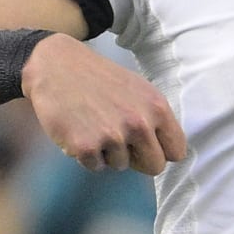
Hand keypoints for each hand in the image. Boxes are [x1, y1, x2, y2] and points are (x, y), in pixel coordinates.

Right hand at [23, 34, 186, 174]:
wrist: (57, 66)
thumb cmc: (100, 79)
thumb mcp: (139, 90)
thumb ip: (155, 118)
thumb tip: (169, 151)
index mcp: (157, 107)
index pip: (176, 151)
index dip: (162, 150)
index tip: (149, 146)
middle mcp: (139, 123)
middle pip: (154, 166)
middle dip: (139, 160)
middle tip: (121, 141)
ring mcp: (112, 136)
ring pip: (121, 165)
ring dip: (109, 153)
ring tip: (95, 126)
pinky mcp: (85, 147)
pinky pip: (95, 167)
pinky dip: (87, 155)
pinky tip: (80, 130)